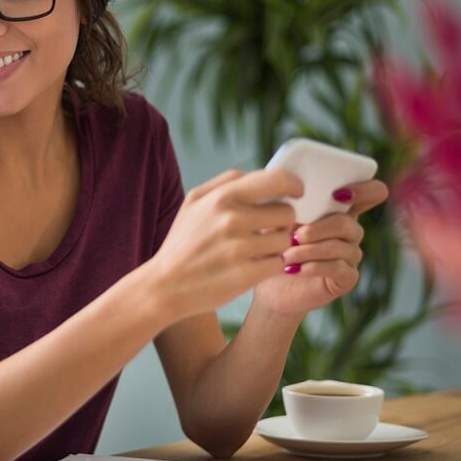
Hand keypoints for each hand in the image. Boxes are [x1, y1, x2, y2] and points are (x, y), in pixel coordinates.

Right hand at [144, 169, 302, 321]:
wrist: (165, 285)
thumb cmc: (183, 242)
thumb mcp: (194, 202)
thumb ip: (226, 182)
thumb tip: (262, 175)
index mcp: (221, 197)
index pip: (276, 179)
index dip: (293, 184)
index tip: (296, 192)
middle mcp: (232, 220)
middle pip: (287, 213)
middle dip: (282, 221)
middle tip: (268, 229)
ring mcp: (239, 249)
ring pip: (285, 240)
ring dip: (276, 246)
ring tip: (256, 250)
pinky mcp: (246, 275)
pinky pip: (278, 264)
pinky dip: (270, 266)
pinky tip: (253, 266)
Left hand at [251, 179, 388, 315]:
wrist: (268, 284)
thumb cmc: (273, 246)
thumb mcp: (277, 220)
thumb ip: (289, 202)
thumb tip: (289, 190)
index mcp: (338, 210)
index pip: (371, 193)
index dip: (365, 189)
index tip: (338, 194)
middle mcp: (350, 232)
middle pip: (349, 224)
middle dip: (318, 229)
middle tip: (294, 237)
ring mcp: (351, 256)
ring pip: (340, 247)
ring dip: (309, 250)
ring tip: (286, 257)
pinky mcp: (347, 278)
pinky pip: (338, 268)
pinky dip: (314, 266)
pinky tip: (295, 269)